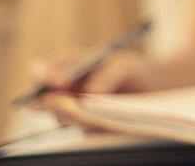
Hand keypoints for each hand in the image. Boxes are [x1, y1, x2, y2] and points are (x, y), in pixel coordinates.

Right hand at [26, 48, 160, 123]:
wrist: (152, 91)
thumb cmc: (132, 71)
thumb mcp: (126, 64)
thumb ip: (108, 74)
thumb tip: (91, 93)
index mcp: (66, 66)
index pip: (42, 69)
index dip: (46, 75)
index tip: (63, 82)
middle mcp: (64, 91)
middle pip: (42, 99)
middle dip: (54, 103)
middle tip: (73, 104)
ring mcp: (72, 111)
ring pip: (63, 118)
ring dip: (78, 115)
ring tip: (104, 108)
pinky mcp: (86, 128)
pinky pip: (83, 130)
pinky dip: (94, 126)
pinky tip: (110, 120)